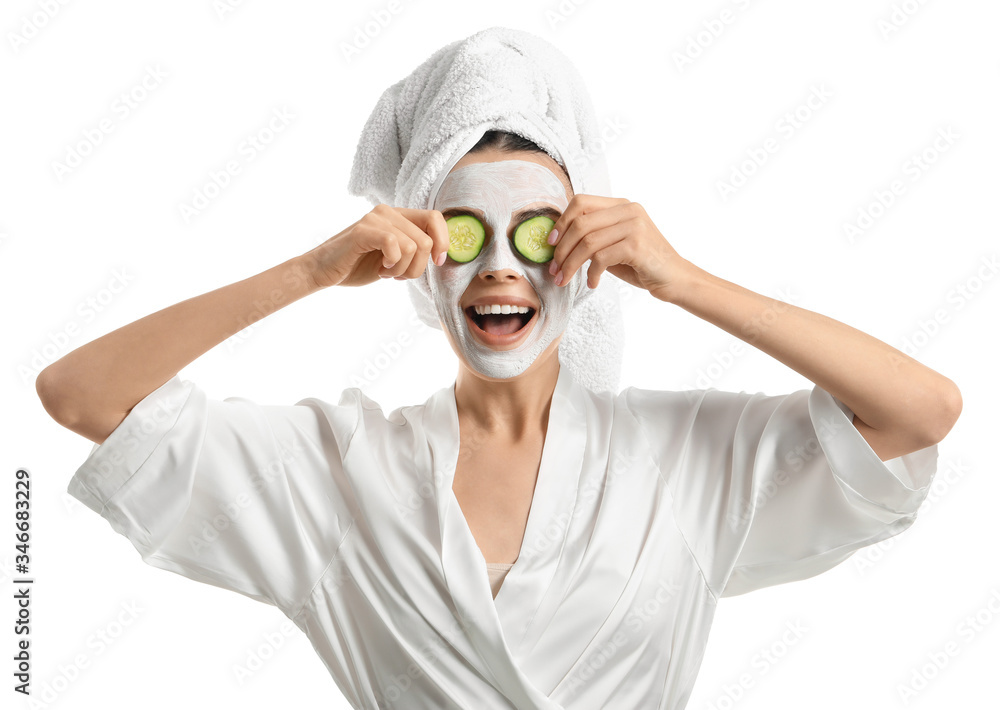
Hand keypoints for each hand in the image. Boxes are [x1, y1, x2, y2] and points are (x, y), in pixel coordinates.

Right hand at [300, 204, 449, 288]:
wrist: (323, 270)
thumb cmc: (359, 265)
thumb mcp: (396, 257)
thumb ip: (415, 249)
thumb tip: (442, 254)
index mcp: (399, 216)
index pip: (435, 218)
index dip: (443, 242)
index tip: (436, 262)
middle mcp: (389, 212)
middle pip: (427, 240)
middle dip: (418, 267)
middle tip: (398, 274)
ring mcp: (375, 218)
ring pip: (414, 247)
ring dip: (402, 269)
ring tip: (385, 271)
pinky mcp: (363, 230)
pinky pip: (395, 245)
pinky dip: (392, 264)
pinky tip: (380, 268)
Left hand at [547, 194, 687, 300]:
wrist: (674, 278)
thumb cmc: (641, 263)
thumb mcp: (614, 244)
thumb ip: (593, 236)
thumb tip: (557, 242)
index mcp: (621, 205)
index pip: (581, 202)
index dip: (561, 222)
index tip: (551, 243)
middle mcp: (628, 210)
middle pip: (580, 223)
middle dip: (561, 249)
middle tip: (554, 270)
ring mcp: (634, 226)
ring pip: (587, 242)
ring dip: (570, 264)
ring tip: (564, 279)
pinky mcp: (637, 245)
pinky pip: (601, 258)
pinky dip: (591, 273)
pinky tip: (592, 283)